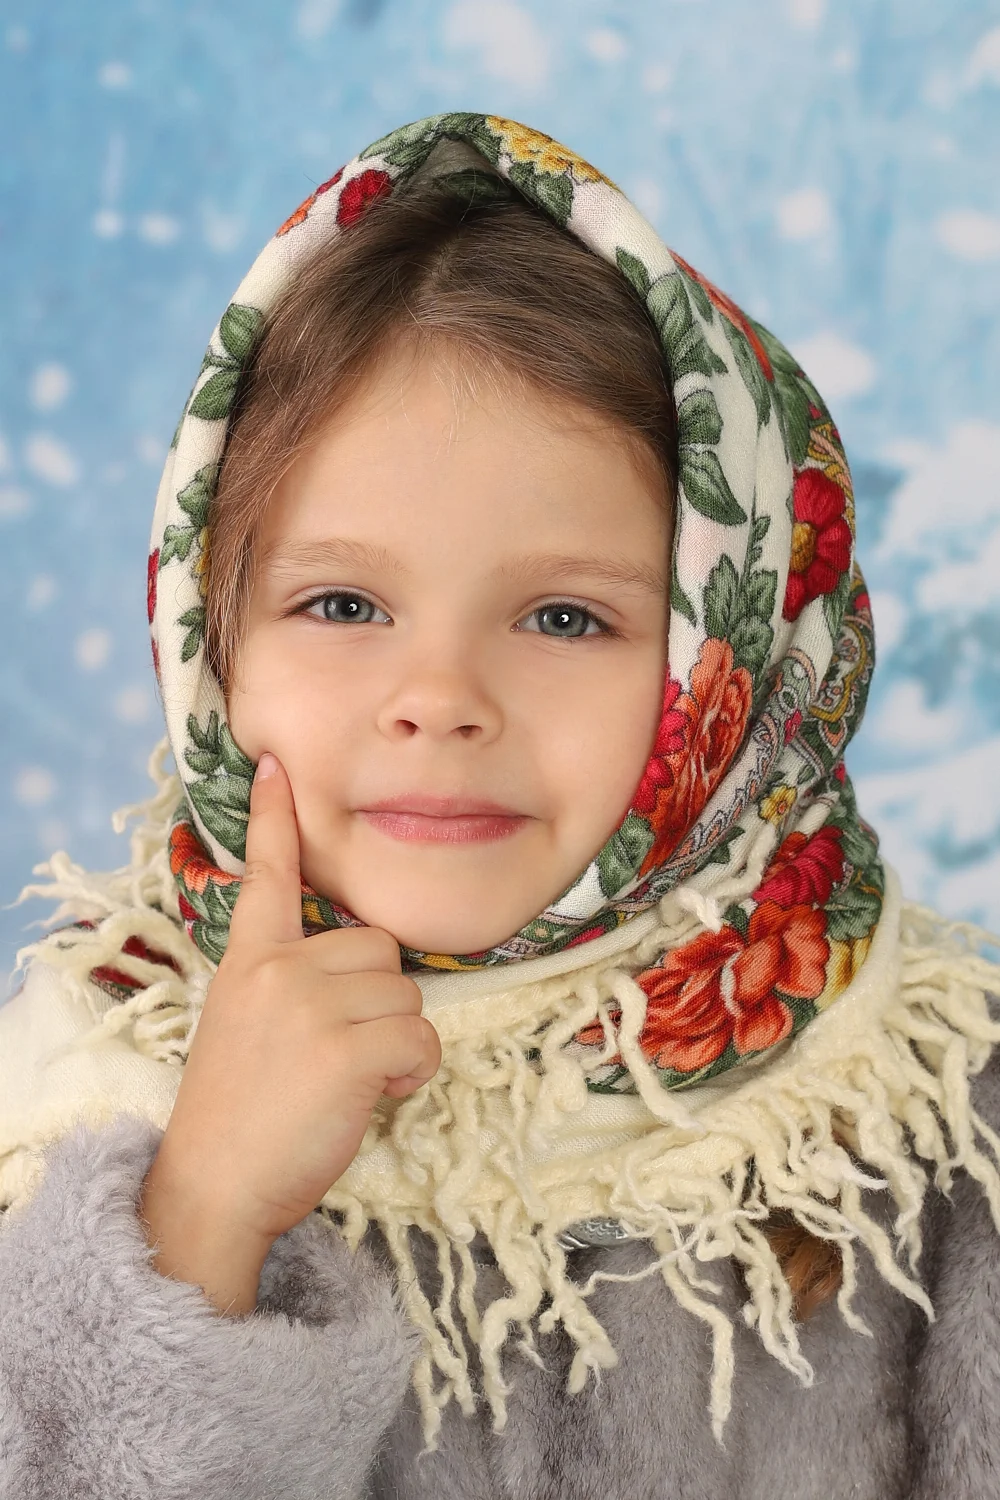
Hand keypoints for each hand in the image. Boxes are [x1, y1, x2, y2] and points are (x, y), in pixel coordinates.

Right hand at [139, 751, 440, 1309]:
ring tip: (349, 1080)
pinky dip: (413, 1072)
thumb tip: (362, 970)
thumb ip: (290, 982)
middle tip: (340, 1053)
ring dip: (398, 1040)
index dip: (275, 819)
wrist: (214, 1184)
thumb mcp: (244, 1024)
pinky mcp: (346, 1049)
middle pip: (381, 948)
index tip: (279, 764)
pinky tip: (374, 1095)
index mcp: (250, 961)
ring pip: (408, 994)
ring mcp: (311, 1006)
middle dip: (380, 1000)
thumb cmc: (240, 1113)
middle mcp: (279, 970)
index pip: (268, 876)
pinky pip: (422, 1038)